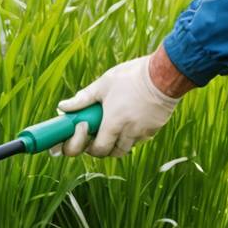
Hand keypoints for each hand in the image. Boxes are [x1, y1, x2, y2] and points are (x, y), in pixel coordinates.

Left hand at [50, 54, 180, 157]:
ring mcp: (144, 132)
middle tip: (96, 133)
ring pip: (126, 147)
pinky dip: (131, 135)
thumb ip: (83, 99)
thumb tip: (62, 107)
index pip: (99, 149)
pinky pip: (139, 139)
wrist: (165, 74)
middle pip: (112, 153)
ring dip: (116, 142)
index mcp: (114, 123)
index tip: (86, 135)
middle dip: (102, 147)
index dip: (90, 147)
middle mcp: (129, 132)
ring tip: (112, 125)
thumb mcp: (103, 84)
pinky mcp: (154, 129)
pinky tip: (128, 119)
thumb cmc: (131, 76)